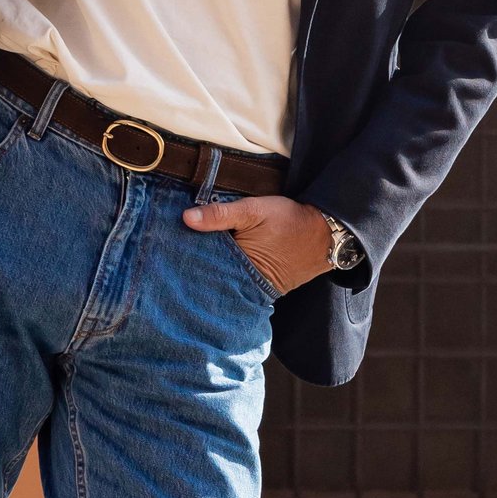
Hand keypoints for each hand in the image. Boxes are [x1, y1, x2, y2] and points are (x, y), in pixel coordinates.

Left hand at [183, 192, 339, 294]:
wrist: (326, 234)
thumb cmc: (290, 221)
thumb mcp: (254, 210)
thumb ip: (220, 214)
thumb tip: (186, 218)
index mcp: (238, 268)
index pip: (201, 265)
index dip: (185, 254)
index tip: (169, 244)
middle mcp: (245, 284)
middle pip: (211, 274)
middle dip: (196, 262)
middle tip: (176, 248)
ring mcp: (255, 287)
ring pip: (224, 277)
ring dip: (213, 265)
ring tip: (193, 251)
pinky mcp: (264, 285)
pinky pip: (239, 278)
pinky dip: (229, 268)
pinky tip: (221, 256)